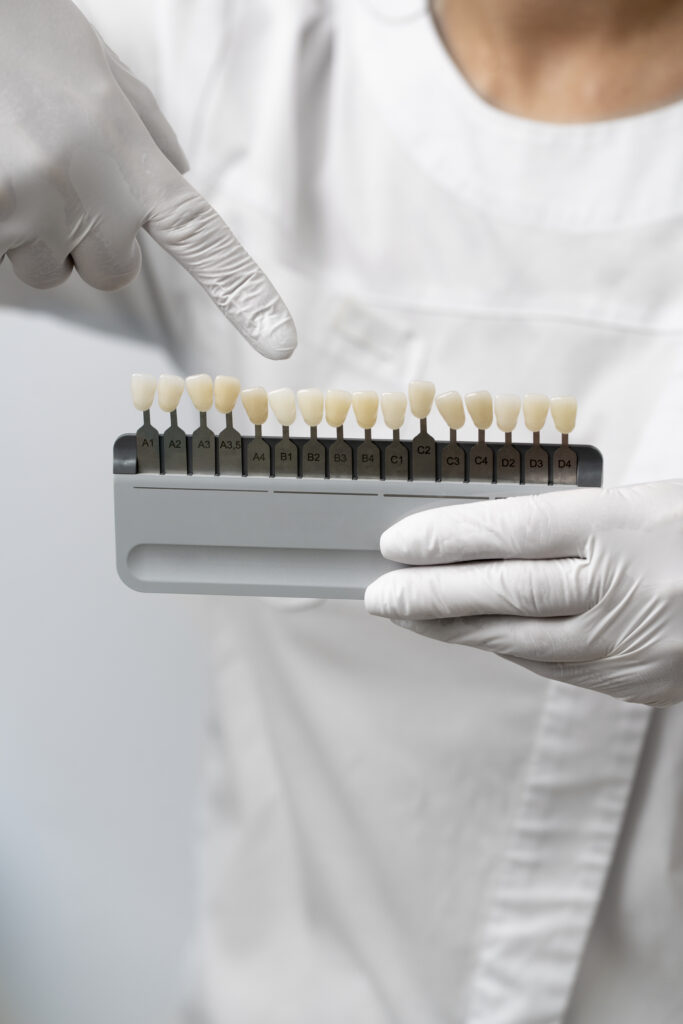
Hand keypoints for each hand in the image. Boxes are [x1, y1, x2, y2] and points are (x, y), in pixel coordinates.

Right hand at [0, 0, 295, 357]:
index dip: (242, 293)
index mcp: (129, 153)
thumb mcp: (92, 68)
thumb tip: (177, 172)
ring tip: (8, 160)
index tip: (280, 340)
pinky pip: (1, 255)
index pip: (200, 239)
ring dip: (29, 231)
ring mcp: (34, 211)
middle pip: (112, 271)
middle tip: (49, 170)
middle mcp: (91, 191)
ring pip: (47, 270)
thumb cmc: (14, 37)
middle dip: (86, 239)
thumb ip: (141, 126)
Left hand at [365, 481, 682, 706]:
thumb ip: (570, 520)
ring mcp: (623, 644)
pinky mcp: (632, 681)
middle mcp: (615, 588)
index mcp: (619, 528)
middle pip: (500, 593)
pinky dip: (507, 648)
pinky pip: (552, 665)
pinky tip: (476, 636)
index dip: (443, 539)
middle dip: (428, 596)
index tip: (398, 543)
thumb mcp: (646, 501)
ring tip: (410, 618)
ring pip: (516, 640)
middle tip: (380, 594)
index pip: (507, 533)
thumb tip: (489, 533)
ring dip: (455, 630)